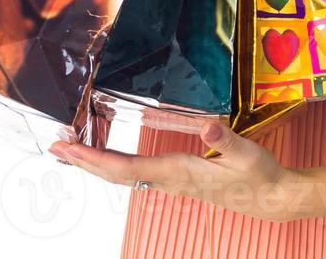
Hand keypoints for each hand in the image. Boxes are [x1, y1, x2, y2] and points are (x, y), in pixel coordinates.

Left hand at [49, 122, 309, 223]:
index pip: (125, 166)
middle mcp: (168, 178)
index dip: (94, 158)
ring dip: (95, 162)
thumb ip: (227, 140)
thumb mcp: (247, 154)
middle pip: (115, 172)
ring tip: (70, 150)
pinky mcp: (177, 177)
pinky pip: (135, 171)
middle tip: (54, 146)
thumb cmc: (260, 176)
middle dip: (83, 160)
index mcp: (177, 171)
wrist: (271, 198)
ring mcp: (171, 179)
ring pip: (122, 173)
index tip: (69, 149)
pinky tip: (107, 157)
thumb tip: (207, 126)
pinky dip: (113, 162)